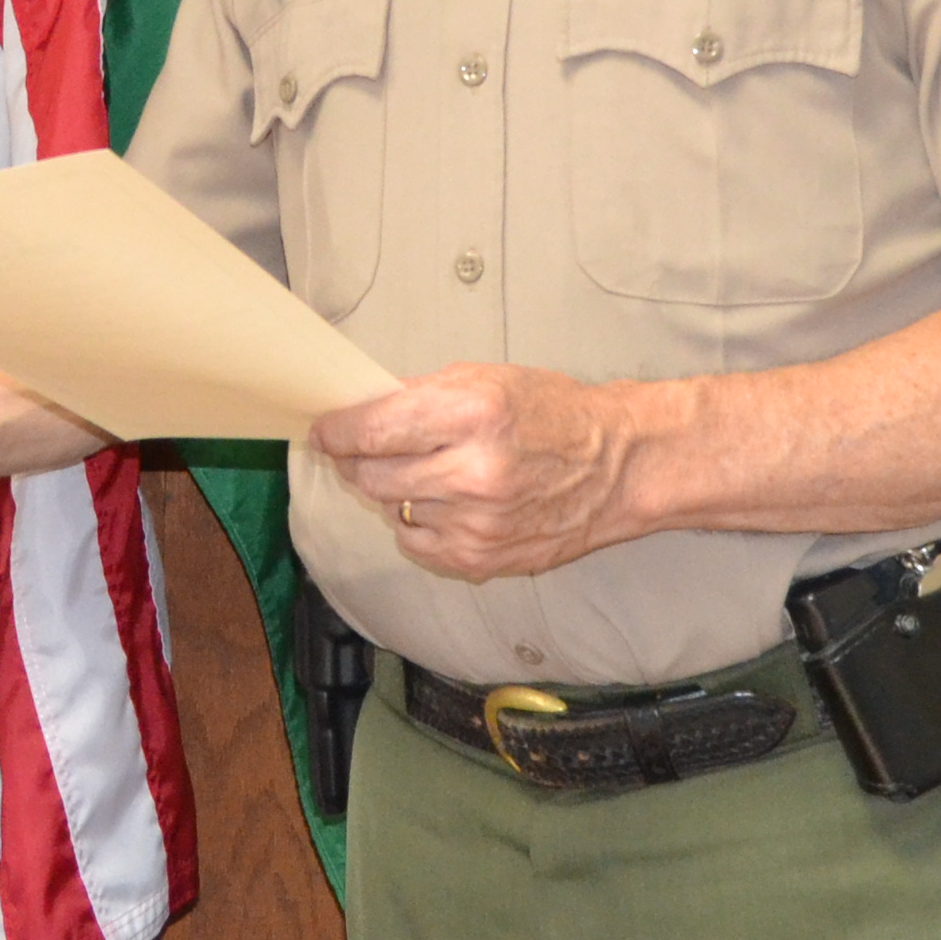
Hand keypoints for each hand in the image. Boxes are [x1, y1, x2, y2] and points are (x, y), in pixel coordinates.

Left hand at [311, 363, 655, 580]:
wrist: (616, 468)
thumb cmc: (553, 415)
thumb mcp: (486, 380)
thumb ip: (418, 396)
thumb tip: (357, 411)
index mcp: (473, 414)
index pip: (372, 430)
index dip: (336, 432)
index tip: (324, 431)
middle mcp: (473, 472)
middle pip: (372, 477)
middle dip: (357, 462)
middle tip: (362, 451)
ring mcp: (477, 523)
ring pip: (392, 510)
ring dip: (396, 492)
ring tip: (431, 473)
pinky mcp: (481, 560)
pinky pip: (415, 543)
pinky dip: (418, 524)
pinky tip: (447, 504)